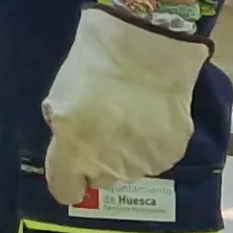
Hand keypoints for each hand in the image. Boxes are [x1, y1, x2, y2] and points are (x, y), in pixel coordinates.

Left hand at [38, 6, 209, 206]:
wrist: (148, 43)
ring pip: (130, 170)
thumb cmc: (96, 60)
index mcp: (73, 149)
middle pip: (100, 179)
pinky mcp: (170, 153)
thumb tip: (71, 142)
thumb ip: (65, 128)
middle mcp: (107, 165)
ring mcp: (141, 162)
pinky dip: (154, 143)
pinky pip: (156, 158)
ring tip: (133, 116)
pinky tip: (154, 116)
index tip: (73, 166)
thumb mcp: (62, 94)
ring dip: (127, 152)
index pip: (65, 189)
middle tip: (106, 126)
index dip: (68, 178)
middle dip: (99, 159)